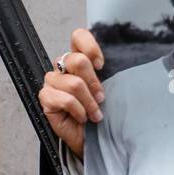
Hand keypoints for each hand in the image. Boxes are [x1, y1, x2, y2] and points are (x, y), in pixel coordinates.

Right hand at [38, 28, 105, 157]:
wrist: (93, 137)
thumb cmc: (103, 112)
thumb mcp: (113, 89)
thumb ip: (112, 72)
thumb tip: (127, 61)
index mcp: (80, 60)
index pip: (78, 36)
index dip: (90, 46)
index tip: (102, 64)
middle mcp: (64, 68)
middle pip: (77, 60)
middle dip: (94, 82)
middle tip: (102, 97)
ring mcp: (53, 82)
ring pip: (73, 83)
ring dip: (89, 102)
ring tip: (96, 114)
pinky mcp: (46, 98)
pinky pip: (63, 98)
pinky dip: (78, 110)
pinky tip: (83, 117)